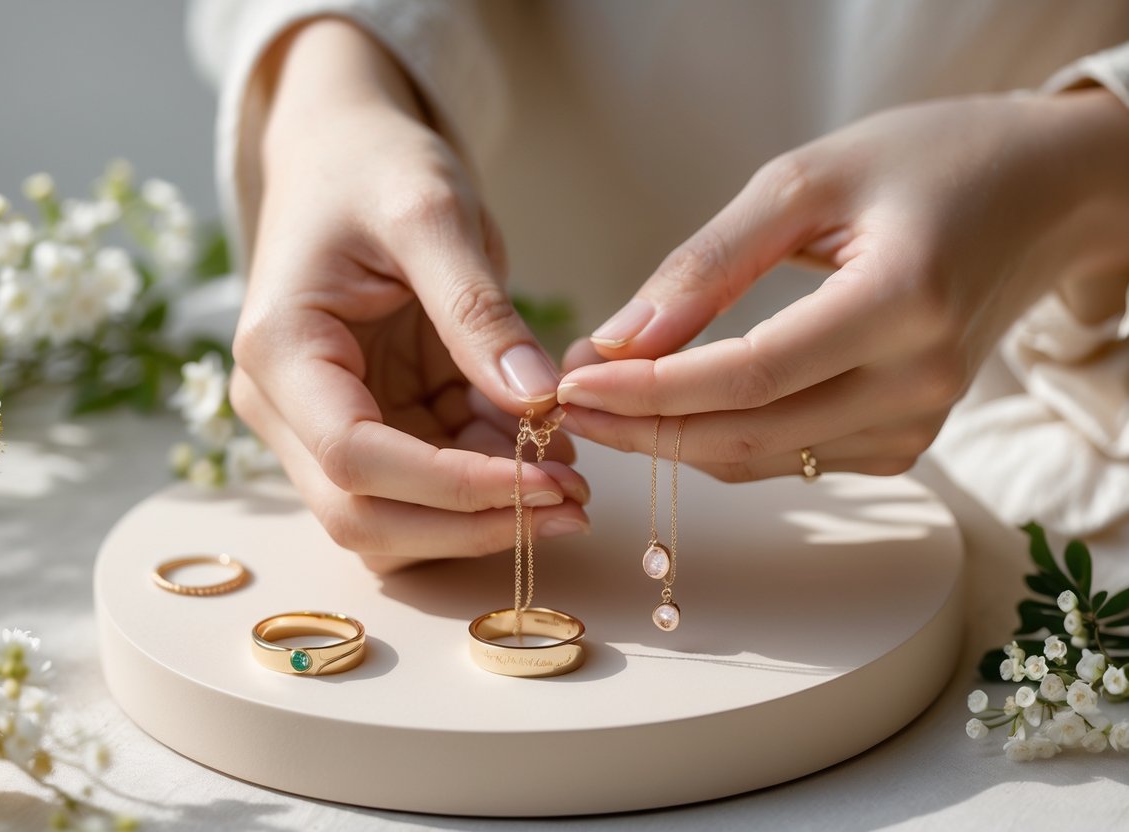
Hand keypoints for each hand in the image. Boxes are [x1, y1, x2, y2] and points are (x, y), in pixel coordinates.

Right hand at [231, 20, 587, 571]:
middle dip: (469, 525)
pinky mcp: (371, 420)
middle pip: (362, 515)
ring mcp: (322, 421)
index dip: (451, 486)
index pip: (353, 456)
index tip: (545, 480)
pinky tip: (547, 453)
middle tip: (571, 507)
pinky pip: (427, 481)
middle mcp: (285, 405)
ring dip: (482, 517)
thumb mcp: (431, 213)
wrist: (344, 153)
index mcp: (281, 350)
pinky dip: (488, 481)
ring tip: (572, 483)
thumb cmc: (374, 167)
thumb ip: (478, 311)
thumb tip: (538, 403)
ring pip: (394, 518)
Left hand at [557, 90, 1128, 479]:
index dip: (652, 391)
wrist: (1038, 195)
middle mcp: (920, 379)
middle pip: (749, 435)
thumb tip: (620, 340)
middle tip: (566, 401)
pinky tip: (678, 408)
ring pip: (763, 460)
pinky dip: (725, 440)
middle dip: (643, 427)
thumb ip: (709, 264)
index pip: (751, 375)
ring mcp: (920, 421)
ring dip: (674, 440)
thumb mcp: (805, 181)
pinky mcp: (909, 439)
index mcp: (904, 301)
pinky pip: (792, 458)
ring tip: (604, 398)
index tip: (572, 382)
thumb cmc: (923, 163)